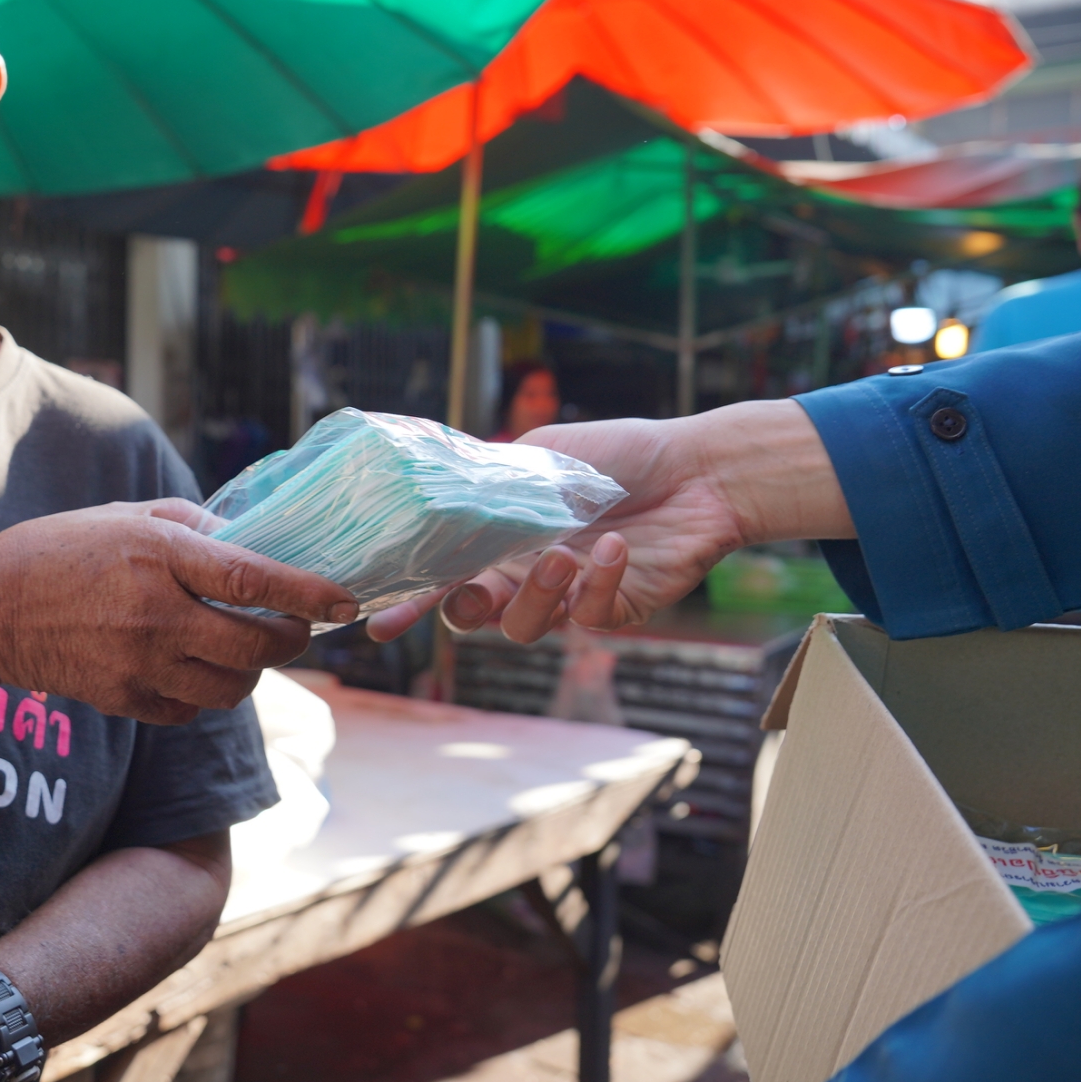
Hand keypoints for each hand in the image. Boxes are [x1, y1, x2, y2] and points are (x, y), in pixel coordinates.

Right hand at [0, 499, 357, 723]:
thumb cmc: (60, 551)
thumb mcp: (126, 515)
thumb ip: (192, 525)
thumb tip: (249, 542)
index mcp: (160, 555)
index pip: (255, 579)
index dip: (309, 594)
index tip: (346, 601)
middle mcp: (156, 614)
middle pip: (256, 645)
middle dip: (290, 641)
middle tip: (295, 630)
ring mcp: (140, 663)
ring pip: (231, 687)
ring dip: (250, 671)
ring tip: (241, 649)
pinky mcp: (124, 700)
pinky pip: (191, 710)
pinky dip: (204, 693)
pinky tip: (192, 668)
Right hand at [366, 401, 851, 645]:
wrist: (700, 469)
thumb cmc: (621, 454)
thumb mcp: (542, 454)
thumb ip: (491, 481)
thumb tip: (443, 498)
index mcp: (501, 538)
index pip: (444, 574)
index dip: (411, 601)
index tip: (380, 620)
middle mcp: (528, 573)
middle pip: (474, 615)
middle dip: (463, 611)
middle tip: (474, 591)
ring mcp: (570, 596)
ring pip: (526, 627)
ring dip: (534, 597)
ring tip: (559, 556)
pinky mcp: (618, 609)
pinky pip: (590, 618)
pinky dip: (598, 585)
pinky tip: (615, 549)